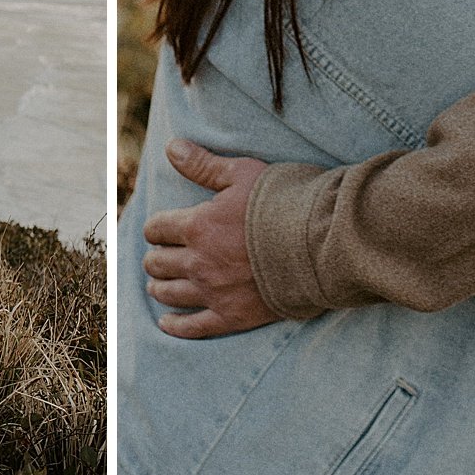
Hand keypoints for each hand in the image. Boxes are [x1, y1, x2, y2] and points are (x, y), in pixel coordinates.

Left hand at [141, 139, 274, 337]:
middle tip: (158, 256)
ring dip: (159, 288)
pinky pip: (194, 327)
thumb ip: (203, 165)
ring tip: (157, 286)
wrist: (319, 245)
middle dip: (155, 257)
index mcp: (197, 226)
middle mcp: (199, 262)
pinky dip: (176, 326)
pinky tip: (166, 323)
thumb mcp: (242, 173)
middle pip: (159, 263)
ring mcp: (214, 292)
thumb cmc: (283, 203)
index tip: (159, 229)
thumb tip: (171, 147)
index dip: (155, 227)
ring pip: (170, 294)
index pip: (157, 228)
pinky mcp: (233, 316)